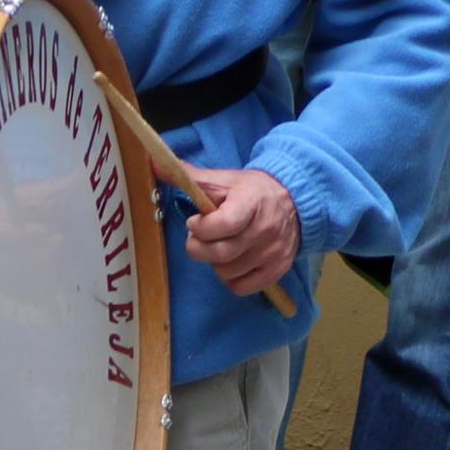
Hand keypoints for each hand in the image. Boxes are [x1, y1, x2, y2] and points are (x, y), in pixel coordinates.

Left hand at [182, 166, 299, 297]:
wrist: (297, 200)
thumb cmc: (252, 191)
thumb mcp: (223, 180)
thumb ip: (189, 176)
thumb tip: (153, 162)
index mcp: (251, 203)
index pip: (221, 226)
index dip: (200, 227)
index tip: (196, 221)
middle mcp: (265, 230)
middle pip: (219, 254)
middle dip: (199, 247)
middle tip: (201, 237)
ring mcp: (273, 252)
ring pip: (226, 272)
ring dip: (215, 262)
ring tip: (220, 246)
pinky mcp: (277, 269)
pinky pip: (241, 287)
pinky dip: (231, 278)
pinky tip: (233, 261)